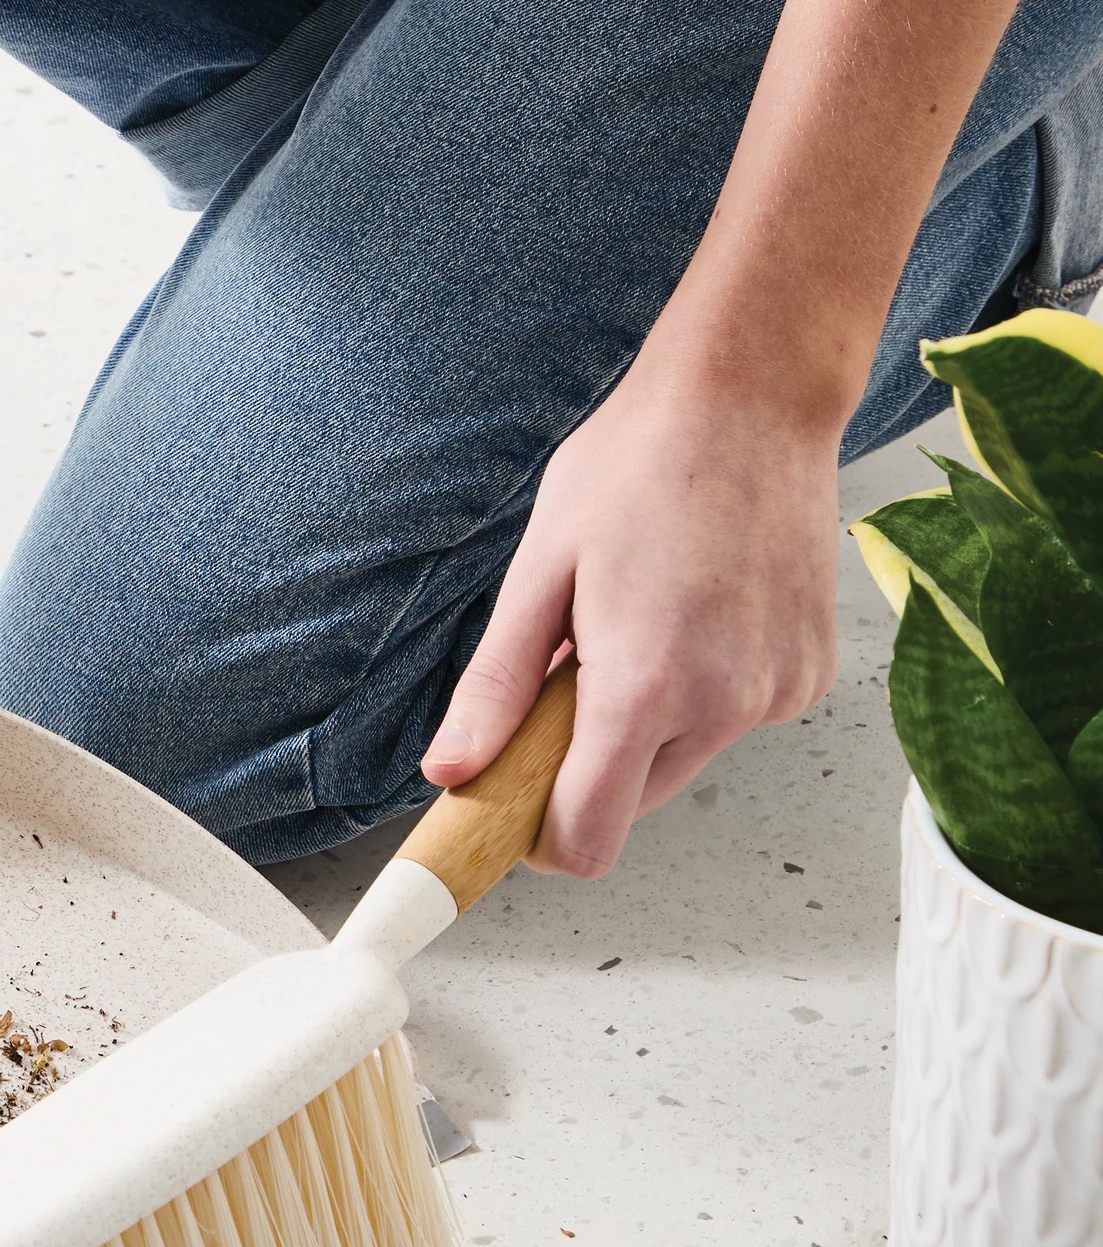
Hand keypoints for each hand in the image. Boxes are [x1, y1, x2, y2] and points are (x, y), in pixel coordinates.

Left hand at [422, 362, 840, 876]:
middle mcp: (724, 706)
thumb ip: (495, 689)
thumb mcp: (538, 575)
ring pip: (677, 766)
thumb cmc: (637, 464)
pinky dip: (700, 695)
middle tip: (575, 670)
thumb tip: (450, 773)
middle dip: (587, 763)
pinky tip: (696, 616)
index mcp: (644, 689)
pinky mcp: (809, 676)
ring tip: (638, 627)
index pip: (585, 840)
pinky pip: (731, 723)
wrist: (753, 392)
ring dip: (642, 727)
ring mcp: (777, 694)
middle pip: (627, 805)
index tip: (514, 801)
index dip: (538, 837)